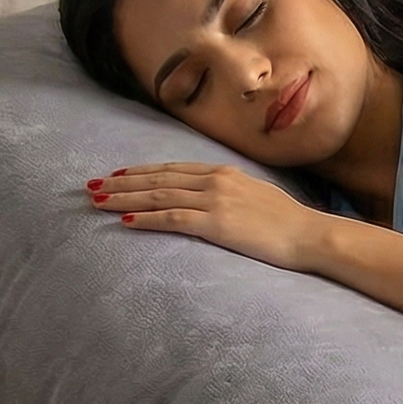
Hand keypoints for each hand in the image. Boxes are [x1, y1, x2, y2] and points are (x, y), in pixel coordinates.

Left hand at [87, 163, 321, 270]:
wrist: (311, 234)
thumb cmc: (290, 223)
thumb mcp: (258, 196)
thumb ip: (232, 193)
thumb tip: (216, 199)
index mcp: (224, 172)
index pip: (172, 169)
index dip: (140, 171)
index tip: (117, 174)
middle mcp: (215, 181)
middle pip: (158, 178)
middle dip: (121, 182)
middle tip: (92, 186)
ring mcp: (215, 201)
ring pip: (158, 195)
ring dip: (124, 198)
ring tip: (98, 202)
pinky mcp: (217, 224)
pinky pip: (173, 218)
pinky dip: (147, 218)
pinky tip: (127, 221)